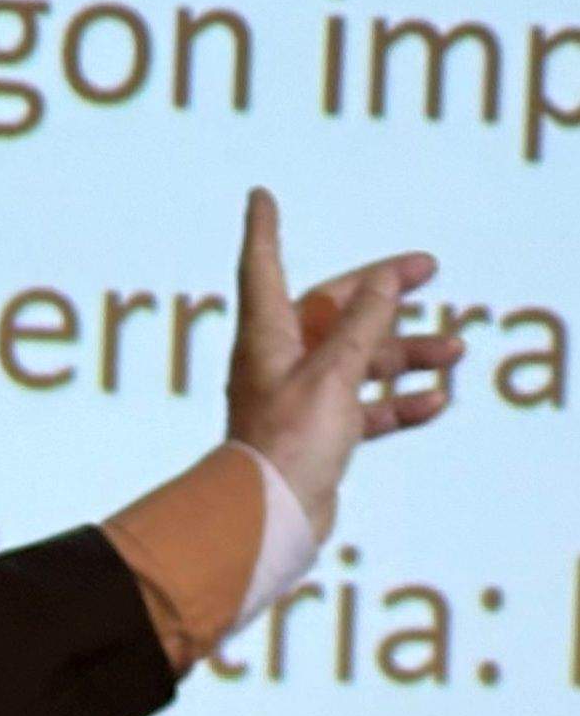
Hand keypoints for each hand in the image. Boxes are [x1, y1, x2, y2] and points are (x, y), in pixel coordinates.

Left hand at [227, 186, 458, 540]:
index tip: (261, 197)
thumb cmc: (289, 441)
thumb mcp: (334, 372)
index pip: (261, 268)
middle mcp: (277, 363)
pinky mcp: (318, 437)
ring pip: (357, 361)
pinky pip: (364, 410)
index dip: (263, 230)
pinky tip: (433, 400)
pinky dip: (397, 403)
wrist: (270, 518)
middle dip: (380, 292)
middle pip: (331, 311)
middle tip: (428, 270)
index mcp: (265, 337)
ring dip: (404, 353)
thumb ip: (361, 325)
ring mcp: (299, 401)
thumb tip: (380, 282)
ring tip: (454, 351)